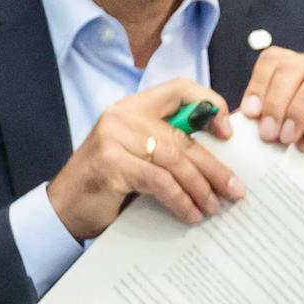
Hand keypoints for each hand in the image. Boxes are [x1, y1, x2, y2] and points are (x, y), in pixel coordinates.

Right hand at [46, 80, 240, 240]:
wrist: (68, 206)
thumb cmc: (112, 182)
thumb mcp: (143, 156)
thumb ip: (171, 148)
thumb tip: (222, 164)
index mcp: (135, 107)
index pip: (179, 88)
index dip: (209, 103)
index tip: (228, 134)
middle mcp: (124, 115)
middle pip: (184, 137)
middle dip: (215, 168)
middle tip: (236, 191)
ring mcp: (114, 137)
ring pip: (175, 160)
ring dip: (201, 188)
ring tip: (214, 208)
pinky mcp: (111, 163)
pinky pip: (160, 181)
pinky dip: (181, 200)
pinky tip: (191, 214)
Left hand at [240, 46, 303, 197]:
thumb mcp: (280, 132)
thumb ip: (261, 119)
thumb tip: (232, 119)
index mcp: (302, 70)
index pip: (275, 59)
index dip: (259, 83)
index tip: (249, 114)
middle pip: (296, 66)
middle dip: (276, 100)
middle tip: (267, 134)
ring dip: (299, 108)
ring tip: (286, 138)